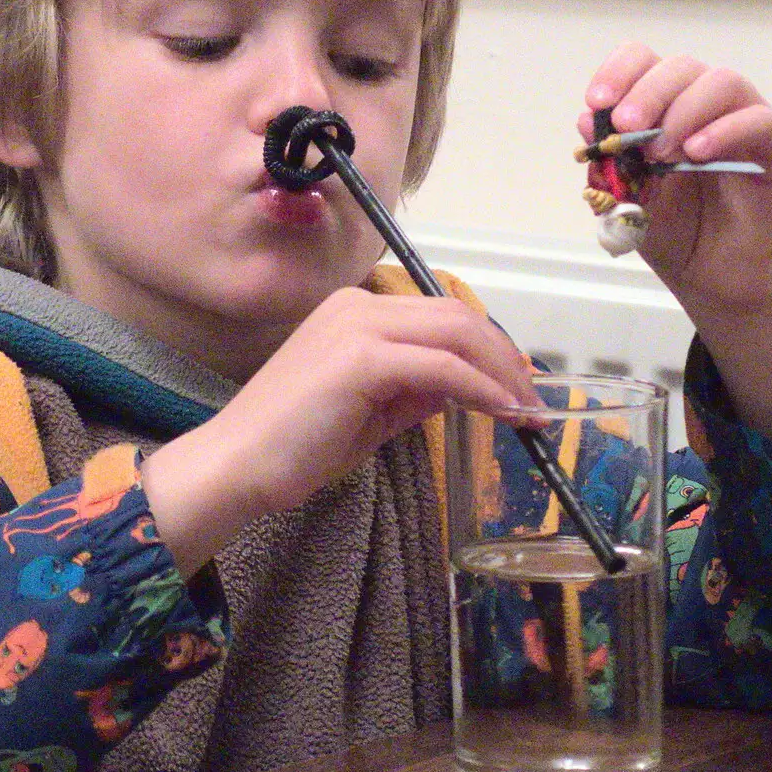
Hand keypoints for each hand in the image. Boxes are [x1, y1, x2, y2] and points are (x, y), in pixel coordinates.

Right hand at [138, 288, 537, 573]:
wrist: (237, 465)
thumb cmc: (294, 446)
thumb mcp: (370, 412)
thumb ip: (414, 391)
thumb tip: (462, 387)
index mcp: (355, 312)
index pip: (440, 315)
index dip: (488, 346)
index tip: (517, 383)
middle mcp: (358, 306)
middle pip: (457, 317)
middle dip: (504, 357)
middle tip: (533, 401)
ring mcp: (358, 327)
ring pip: (457, 334)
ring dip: (501, 373)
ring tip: (526, 412)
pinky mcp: (362, 358)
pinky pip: (443, 368)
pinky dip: (481, 389)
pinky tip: (502, 413)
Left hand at [580, 46, 771, 446]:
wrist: (712, 279)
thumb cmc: (673, 232)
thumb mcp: (626, 198)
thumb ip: (608, 161)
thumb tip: (586, 121)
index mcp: (666, 107)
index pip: (645, 61)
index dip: (619, 72)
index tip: (597, 102)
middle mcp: (705, 105)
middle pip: (681, 67)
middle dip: (648, 92)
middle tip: (626, 126)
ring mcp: (743, 122)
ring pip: (722, 82)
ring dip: (684, 110)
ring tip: (661, 152)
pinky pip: (759, 120)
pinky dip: (725, 130)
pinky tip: (696, 154)